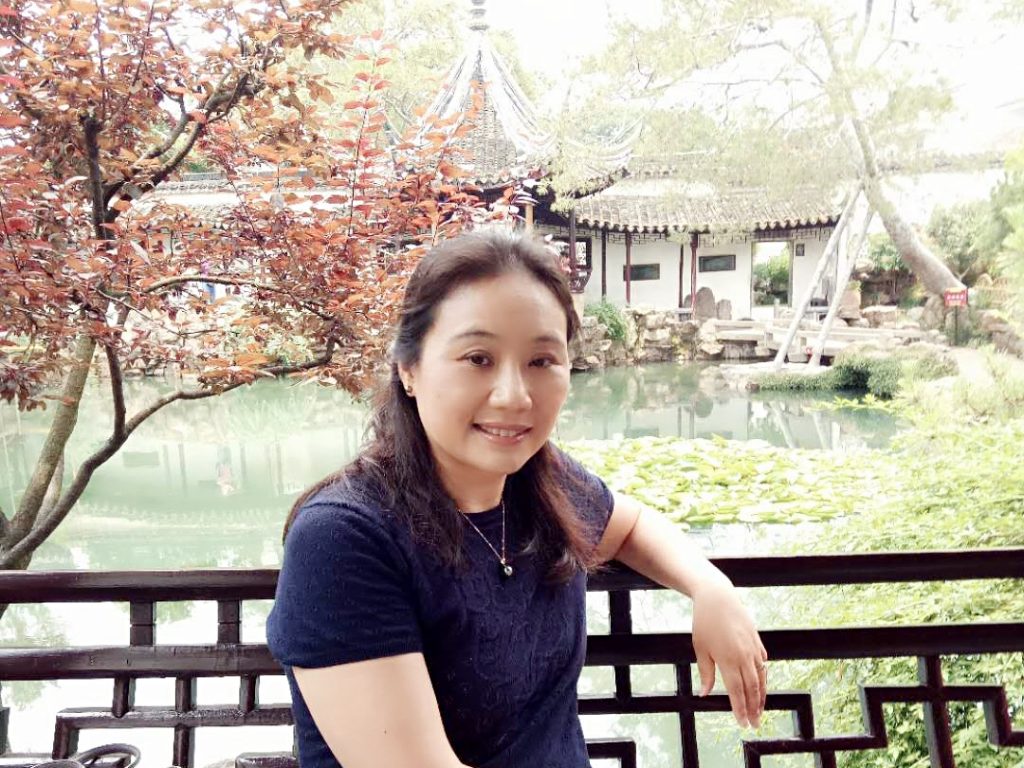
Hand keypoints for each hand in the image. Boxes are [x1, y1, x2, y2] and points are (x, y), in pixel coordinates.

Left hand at [691, 578, 767, 728]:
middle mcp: (744, 657)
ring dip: (761, 697)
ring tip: (760, 710)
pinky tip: (762, 685)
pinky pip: (762, 664)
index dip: (740, 710)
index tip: (742, 723)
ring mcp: (753, 649)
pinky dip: (763, 677)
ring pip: (761, 678)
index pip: (737, 692)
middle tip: (754, 724)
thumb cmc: (704, 622)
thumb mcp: (700, 649)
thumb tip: (705, 694)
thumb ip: (706, 673)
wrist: (718, 597)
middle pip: (752, 689)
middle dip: (754, 709)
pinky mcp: (757, 641)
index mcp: (728, 661)